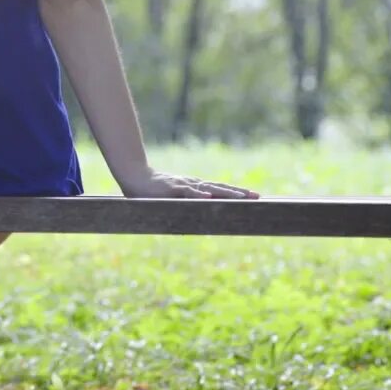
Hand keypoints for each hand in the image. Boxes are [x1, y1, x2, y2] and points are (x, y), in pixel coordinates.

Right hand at [120, 170, 258, 199]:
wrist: (132, 175)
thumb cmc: (150, 190)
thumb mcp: (171, 198)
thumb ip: (183, 204)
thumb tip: (195, 214)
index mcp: (194, 186)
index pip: (219, 188)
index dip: (236, 192)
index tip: (253, 195)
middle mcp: (192, 184)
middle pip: (220, 187)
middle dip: (239, 192)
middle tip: (258, 196)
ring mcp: (183, 185)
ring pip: (208, 189)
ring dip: (226, 193)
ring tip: (242, 197)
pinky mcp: (171, 188)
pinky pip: (187, 192)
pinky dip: (199, 195)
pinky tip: (210, 198)